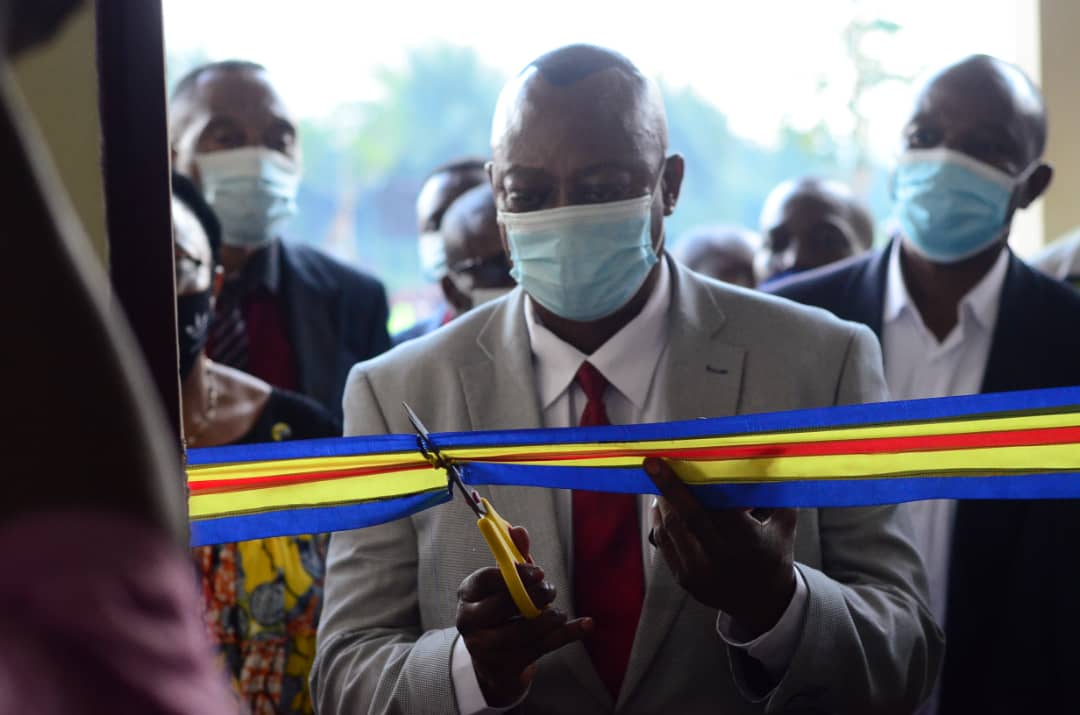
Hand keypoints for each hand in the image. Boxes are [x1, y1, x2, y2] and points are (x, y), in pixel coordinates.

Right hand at [456, 525, 592, 705]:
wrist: (495, 660)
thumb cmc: (502, 610)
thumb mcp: (507, 581)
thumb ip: (514, 555)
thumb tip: (518, 530)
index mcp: (468, 593)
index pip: (487, 579)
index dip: (516, 574)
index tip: (540, 572)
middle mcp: (468, 620)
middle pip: (503, 606)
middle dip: (535, 596)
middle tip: (551, 590)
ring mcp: (483, 647)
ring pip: (522, 632)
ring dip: (549, 619)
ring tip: (559, 612)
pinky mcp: (503, 667)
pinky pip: (540, 648)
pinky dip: (566, 635)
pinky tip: (585, 625)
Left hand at [645, 457, 796, 637]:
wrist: (762, 604)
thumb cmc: (774, 554)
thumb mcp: (784, 525)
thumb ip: (774, 493)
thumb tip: (767, 454)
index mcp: (747, 543)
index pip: (717, 509)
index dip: (698, 485)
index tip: (681, 461)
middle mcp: (720, 559)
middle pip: (687, 517)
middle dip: (667, 487)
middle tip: (652, 462)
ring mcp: (698, 572)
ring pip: (670, 529)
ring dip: (663, 501)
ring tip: (660, 481)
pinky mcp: (684, 579)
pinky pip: (664, 543)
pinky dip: (660, 520)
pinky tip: (661, 504)